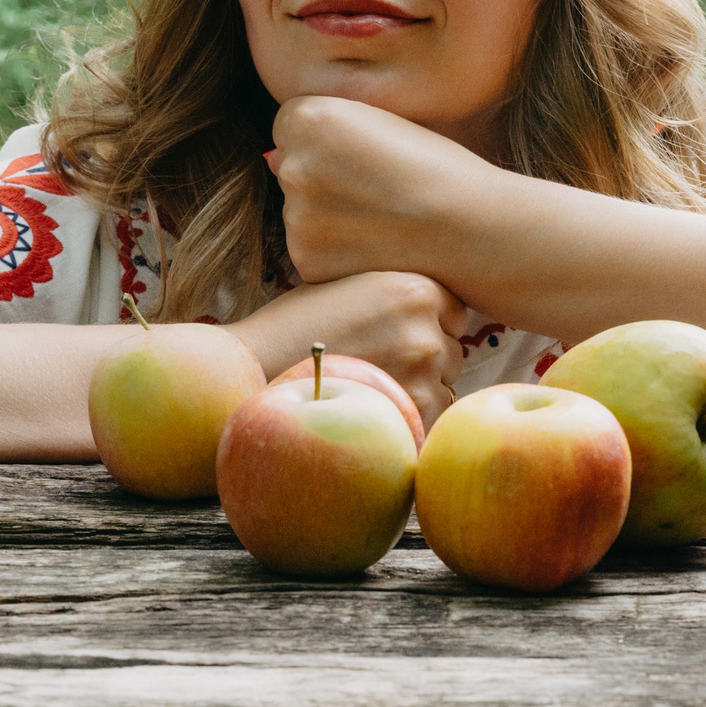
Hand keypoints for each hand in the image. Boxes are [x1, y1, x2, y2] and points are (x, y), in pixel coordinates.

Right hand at [226, 269, 468, 428]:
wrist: (253, 368)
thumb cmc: (292, 326)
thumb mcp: (348, 286)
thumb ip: (391, 294)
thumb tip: (425, 312)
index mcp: (416, 288)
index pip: (452, 312)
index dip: (426, 326)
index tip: (396, 336)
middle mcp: (427, 328)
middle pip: (451, 350)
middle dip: (424, 360)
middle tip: (379, 367)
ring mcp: (422, 374)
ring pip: (443, 388)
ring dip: (417, 393)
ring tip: (370, 390)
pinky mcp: (410, 413)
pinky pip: (429, 420)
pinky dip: (406, 420)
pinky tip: (370, 412)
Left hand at [265, 95, 500, 285]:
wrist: (474, 230)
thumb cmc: (440, 170)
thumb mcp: (385, 124)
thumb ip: (330, 130)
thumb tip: (272, 157)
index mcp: (309, 119)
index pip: (290, 127)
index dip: (329, 143)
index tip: (365, 158)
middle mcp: (293, 165)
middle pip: (292, 169)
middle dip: (324, 181)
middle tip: (377, 192)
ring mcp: (297, 217)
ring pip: (301, 214)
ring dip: (329, 220)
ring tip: (382, 222)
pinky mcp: (307, 262)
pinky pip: (312, 253)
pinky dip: (337, 255)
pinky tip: (377, 248)